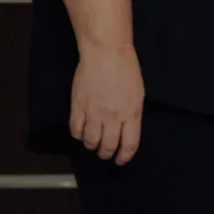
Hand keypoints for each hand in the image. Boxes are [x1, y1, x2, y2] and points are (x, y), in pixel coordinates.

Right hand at [69, 46, 144, 164]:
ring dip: (92, 146)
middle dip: (107, 154)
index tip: (121, 160)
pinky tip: (81, 133)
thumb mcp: (138, 93)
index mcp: (132, 113)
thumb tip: (127, 128)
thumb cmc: (126, 69)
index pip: (129, 144)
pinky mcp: (77, 106)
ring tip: (93, 145)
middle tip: (105, 154)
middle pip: (108, 146)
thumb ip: (132, 113)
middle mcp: (113, 117)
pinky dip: (78, 135)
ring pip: (90, 141)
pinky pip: (75, 129)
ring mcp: (94, 112)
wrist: (106, 53)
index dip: (125, 156)